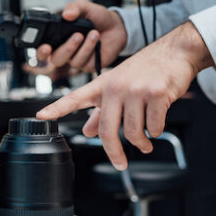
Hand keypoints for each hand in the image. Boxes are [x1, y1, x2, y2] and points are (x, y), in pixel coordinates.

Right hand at [36, 0, 127, 73]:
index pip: (42, 50)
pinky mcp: (89, 66)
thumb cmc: (97, 18)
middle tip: (77, 35)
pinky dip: (91, 49)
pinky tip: (96, 38)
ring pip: (73, 61)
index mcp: (57, 39)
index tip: (46, 47)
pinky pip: (86, 63)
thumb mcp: (84, 7)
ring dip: (84, 47)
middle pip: (56, 59)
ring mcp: (76, 60)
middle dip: (66, 49)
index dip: (41, 52)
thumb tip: (66, 14)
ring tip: (93, 32)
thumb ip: (74, 7)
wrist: (116, 26)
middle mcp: (64, 52)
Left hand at [37, 22, 212, 169]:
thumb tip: (87, 131)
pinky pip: (154, 126)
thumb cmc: (146, 70)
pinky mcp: (156, 93)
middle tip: (120, 163)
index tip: (40, 116)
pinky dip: (157, 131)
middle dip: (114, 151)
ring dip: (142, 142)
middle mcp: (115, 86)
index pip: (74, 97)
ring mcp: (136, 89)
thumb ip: (101, 109)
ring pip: (133, 131)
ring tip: (146, 142)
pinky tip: (158, 124)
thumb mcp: (119, 85)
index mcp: (102, 84)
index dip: (56, 108)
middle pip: (106, 129)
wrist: (176, 52)